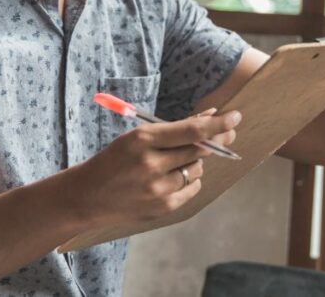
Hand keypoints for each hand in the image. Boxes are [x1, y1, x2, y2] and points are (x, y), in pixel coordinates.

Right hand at [69, 108, 241, 226]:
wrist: (89, 196)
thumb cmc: (115, 160)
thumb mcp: (136, 137)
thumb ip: (171, 130)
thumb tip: (208, 119)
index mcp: (143, 140)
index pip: (192, 130)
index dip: (218, 123)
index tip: (235, 116)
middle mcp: (152, 165)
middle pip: (200, 149)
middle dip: (216, 139)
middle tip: (227, 132)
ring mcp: (158, 190)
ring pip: (197, 169)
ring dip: (196, 161)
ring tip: (177, 159)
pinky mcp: (163, 208)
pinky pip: (192, 188)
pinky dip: (189, 179)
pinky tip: (174, 176)